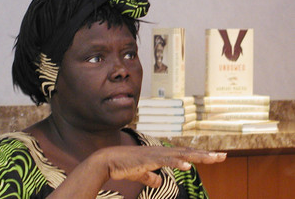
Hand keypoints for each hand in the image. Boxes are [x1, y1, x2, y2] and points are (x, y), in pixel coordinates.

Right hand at [98, 146, 225, 187]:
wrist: (108, 161)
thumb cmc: (125, 166)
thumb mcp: (142, 174)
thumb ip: (152, 176)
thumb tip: (159, 181)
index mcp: (162, 154)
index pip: (184, 154)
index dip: (200, 155)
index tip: (214, 157)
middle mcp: (162, 151)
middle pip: (188, 152)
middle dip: (205, 154)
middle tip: (223, 156)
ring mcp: (156, 154)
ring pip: (181, 154)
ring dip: (198, 156)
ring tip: (214, 158)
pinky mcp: (148, 158)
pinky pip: (165, 160)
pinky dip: (177, 162)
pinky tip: (187, 165)